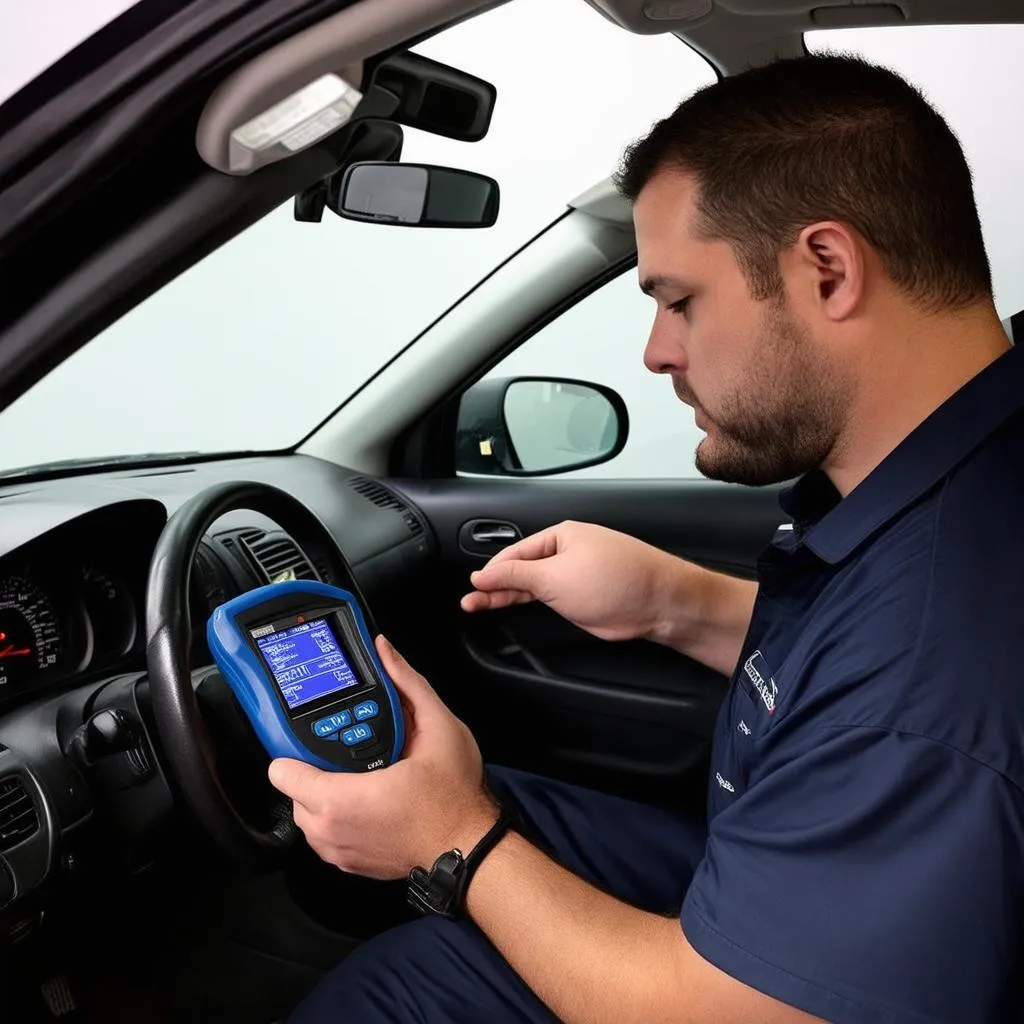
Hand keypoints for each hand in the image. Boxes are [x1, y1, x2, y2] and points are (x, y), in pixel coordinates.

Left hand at [268, 636, 498, 879]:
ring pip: (308, 815)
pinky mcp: (349, 865)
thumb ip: (406, 683)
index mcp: (340, 799)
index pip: (282, 771)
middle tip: (350, 755)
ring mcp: (338, 853)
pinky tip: (367, 800)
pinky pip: (326, 836)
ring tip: (359, 776)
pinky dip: (337, 818)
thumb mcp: (438, 725)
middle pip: (294, 790)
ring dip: (324, 794)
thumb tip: (384, 650)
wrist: (470, 846)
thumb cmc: (454, 796)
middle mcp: (331, 830)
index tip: (317, 739)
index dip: (297, 748)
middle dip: (315, 769)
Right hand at [461, 520, 679, 641]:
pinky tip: (507, 606)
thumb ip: (517, 576)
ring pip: (530, 585)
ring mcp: (573, 576)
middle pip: (520, 568)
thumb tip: (485, 574)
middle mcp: (565, 553)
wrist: (658, 602)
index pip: (515, 551)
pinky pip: (545, 597)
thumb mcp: (556, 577)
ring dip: (505, 595)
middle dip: (494, 583)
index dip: (491, 570)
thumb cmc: (618, 579)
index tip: (473, 584)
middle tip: (469, 598)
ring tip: (476, 605)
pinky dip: (524, 603)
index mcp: (560, 536)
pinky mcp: (580, 598)